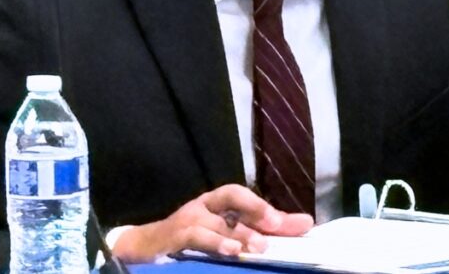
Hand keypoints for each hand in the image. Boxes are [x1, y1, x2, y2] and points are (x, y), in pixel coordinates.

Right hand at [112, 184, 314, 262]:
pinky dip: (214, 242)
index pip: (244, 196)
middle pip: (231, 196)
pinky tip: (231, 252)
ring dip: (238, 231)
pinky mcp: (172, 237)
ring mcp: (186, 219)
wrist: (142, 250)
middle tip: (278, 225)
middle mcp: (203, 205)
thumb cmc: (191, 240)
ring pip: (214, 219)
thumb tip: (305, 224)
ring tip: (258, 246)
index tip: (301, 223)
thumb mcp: (229, 235)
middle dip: (256, 208)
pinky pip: (195, 235)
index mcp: (217, 203)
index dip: (269, 205)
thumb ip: (263, 230)